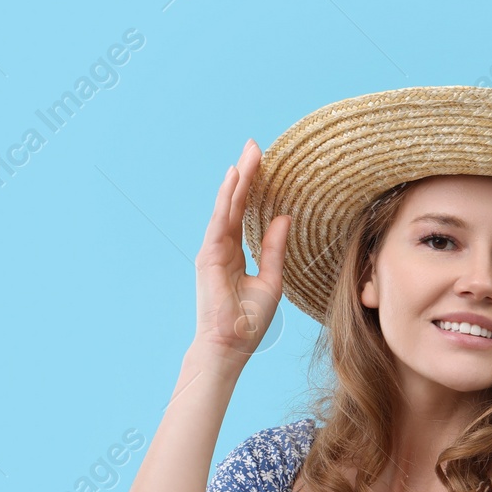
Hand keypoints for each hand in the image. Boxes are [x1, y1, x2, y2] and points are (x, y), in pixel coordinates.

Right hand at [193, 139, 290, 366]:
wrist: (231, 346)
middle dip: (246, 174)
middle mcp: (222, 247)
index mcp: (235, 253)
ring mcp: (213, 251)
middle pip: (235, 204)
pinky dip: (226, 200)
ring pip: (227, 208)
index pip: (245, 213)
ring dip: (237, 180)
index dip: (253, 188)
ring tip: (248, 154)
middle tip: (254, 145)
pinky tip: (233, 179)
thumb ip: (274, 248)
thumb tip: (283, 218)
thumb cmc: (248, 320)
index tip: (262, 161)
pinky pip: (220, 222)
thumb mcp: (271, 279)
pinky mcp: (209, 257)